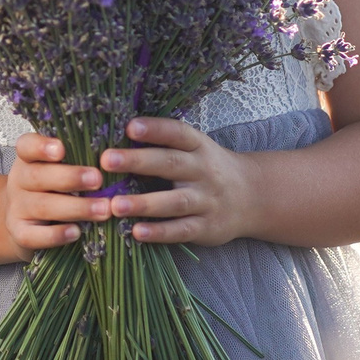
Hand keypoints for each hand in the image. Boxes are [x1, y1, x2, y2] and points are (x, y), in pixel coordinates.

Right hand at [2, 133, 108, 258]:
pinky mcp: (20, 233)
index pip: (27, 146)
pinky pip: (33, 236)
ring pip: (42, 206)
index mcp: (29, 159)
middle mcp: (19, 181)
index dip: (41, 146)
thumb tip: (114, 154)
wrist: (27, 222)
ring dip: (75, 208)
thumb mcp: (60, 169)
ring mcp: (17, 208)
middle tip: (98, 179)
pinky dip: (56, 235)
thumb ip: (79, 159)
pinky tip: (77, 232)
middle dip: (70, 178)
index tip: (61, 149)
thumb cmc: (53, 189)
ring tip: (103, 210)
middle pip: (37, 176)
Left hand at [96, 118, 257, 247]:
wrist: (253, 197)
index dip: (155, 129)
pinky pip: (182, 230)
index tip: (130, 127)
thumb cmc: (208, 169)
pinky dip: (160, 232)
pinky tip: (137, 232)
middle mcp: (204, 171)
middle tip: (106, 160)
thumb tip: (117, 138)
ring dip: (144, 203)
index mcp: (199, 146)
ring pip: (175, 201)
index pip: (177, 133)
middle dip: (138, 161)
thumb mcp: (195, 150)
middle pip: (171, 163)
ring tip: (115, 205)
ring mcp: (207, 200)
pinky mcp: (207, 227)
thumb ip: (164, 145)